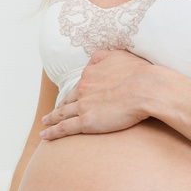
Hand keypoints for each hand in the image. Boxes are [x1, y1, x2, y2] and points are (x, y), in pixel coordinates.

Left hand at [39, 49, 171, 140]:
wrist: (146, 88)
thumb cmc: (138, 73)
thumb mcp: (118, 55)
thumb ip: (103, 57)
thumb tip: (92, 61)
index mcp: (90, 75)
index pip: (78, 87)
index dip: (71, 95)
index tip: (67, 101)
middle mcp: (83, 89)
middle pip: (67, 101)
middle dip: (58, 108)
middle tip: (50, 114)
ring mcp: (83, 105)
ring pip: (62, 114)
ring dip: (51, 119)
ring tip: (45, 124)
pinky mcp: (86, 121)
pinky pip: (64, 128)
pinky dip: (52, 132)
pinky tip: (45, 135)